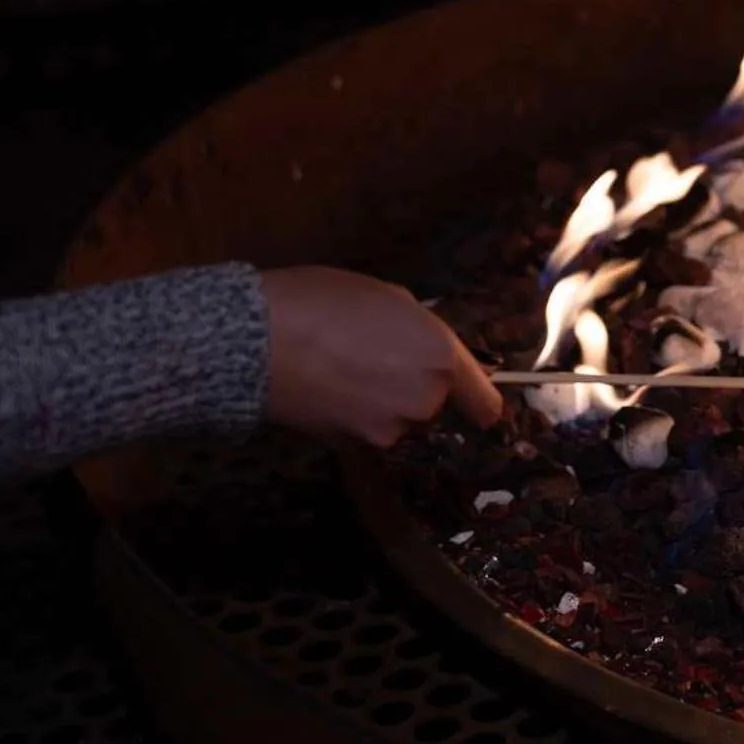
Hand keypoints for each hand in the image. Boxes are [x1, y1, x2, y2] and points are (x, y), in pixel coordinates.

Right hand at [259, 266, 501, 447]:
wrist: (258, 340)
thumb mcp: (388, 296)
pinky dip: (353, 416)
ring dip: (382, 404)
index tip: (476, 402)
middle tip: (374, 359)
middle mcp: (425, 401)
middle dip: (413, 387)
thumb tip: (425, 348)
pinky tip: (326, 388)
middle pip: (433, 405)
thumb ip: (422, 330)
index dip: (481, 402)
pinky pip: (366, 430)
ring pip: (398, 419)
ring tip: (343, 370)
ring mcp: (389, 429)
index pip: (485, 404)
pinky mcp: (352, 446)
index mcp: (441, 359)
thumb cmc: (324, 302)